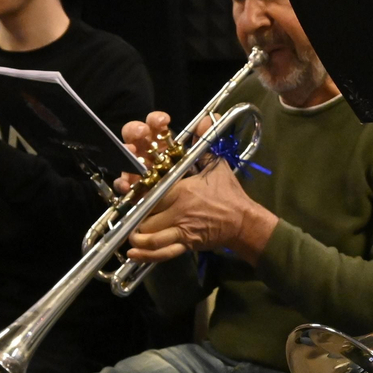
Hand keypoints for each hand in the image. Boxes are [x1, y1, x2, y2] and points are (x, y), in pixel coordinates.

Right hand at [113, 111, 216, 194]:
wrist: (215, 216)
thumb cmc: (211, 187)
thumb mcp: (212, 163)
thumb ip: (207, 141)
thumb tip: (208, 120)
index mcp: (167, 146)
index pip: (157, 127)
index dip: (156, 121)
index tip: (163, 121)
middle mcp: (152, 157)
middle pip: (136, 139)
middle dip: (135, 131)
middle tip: (141, 133)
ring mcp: (141, 175)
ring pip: (127, 160)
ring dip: (127, 155)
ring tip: (132, 155)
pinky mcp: (136, 194)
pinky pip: (125, 187)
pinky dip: (123, 184)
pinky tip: (127, 184)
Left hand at [125, 157, 276, 264]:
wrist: (244, 222)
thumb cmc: (229, 193)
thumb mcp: (217, 165)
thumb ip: (206, 143)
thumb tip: (206, 118)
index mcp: (181, 189)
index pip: (150, 190)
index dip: (134, 189)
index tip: (128, 187)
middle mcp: (177, 209)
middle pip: (144, 213)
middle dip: (134, 213)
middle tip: (130, 212)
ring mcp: (180, 228)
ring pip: (148, 235)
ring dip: (137, 235)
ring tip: (131, 232)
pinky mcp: (185, 244)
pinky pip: (162, 253)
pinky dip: (145, 255)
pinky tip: (133, 253)